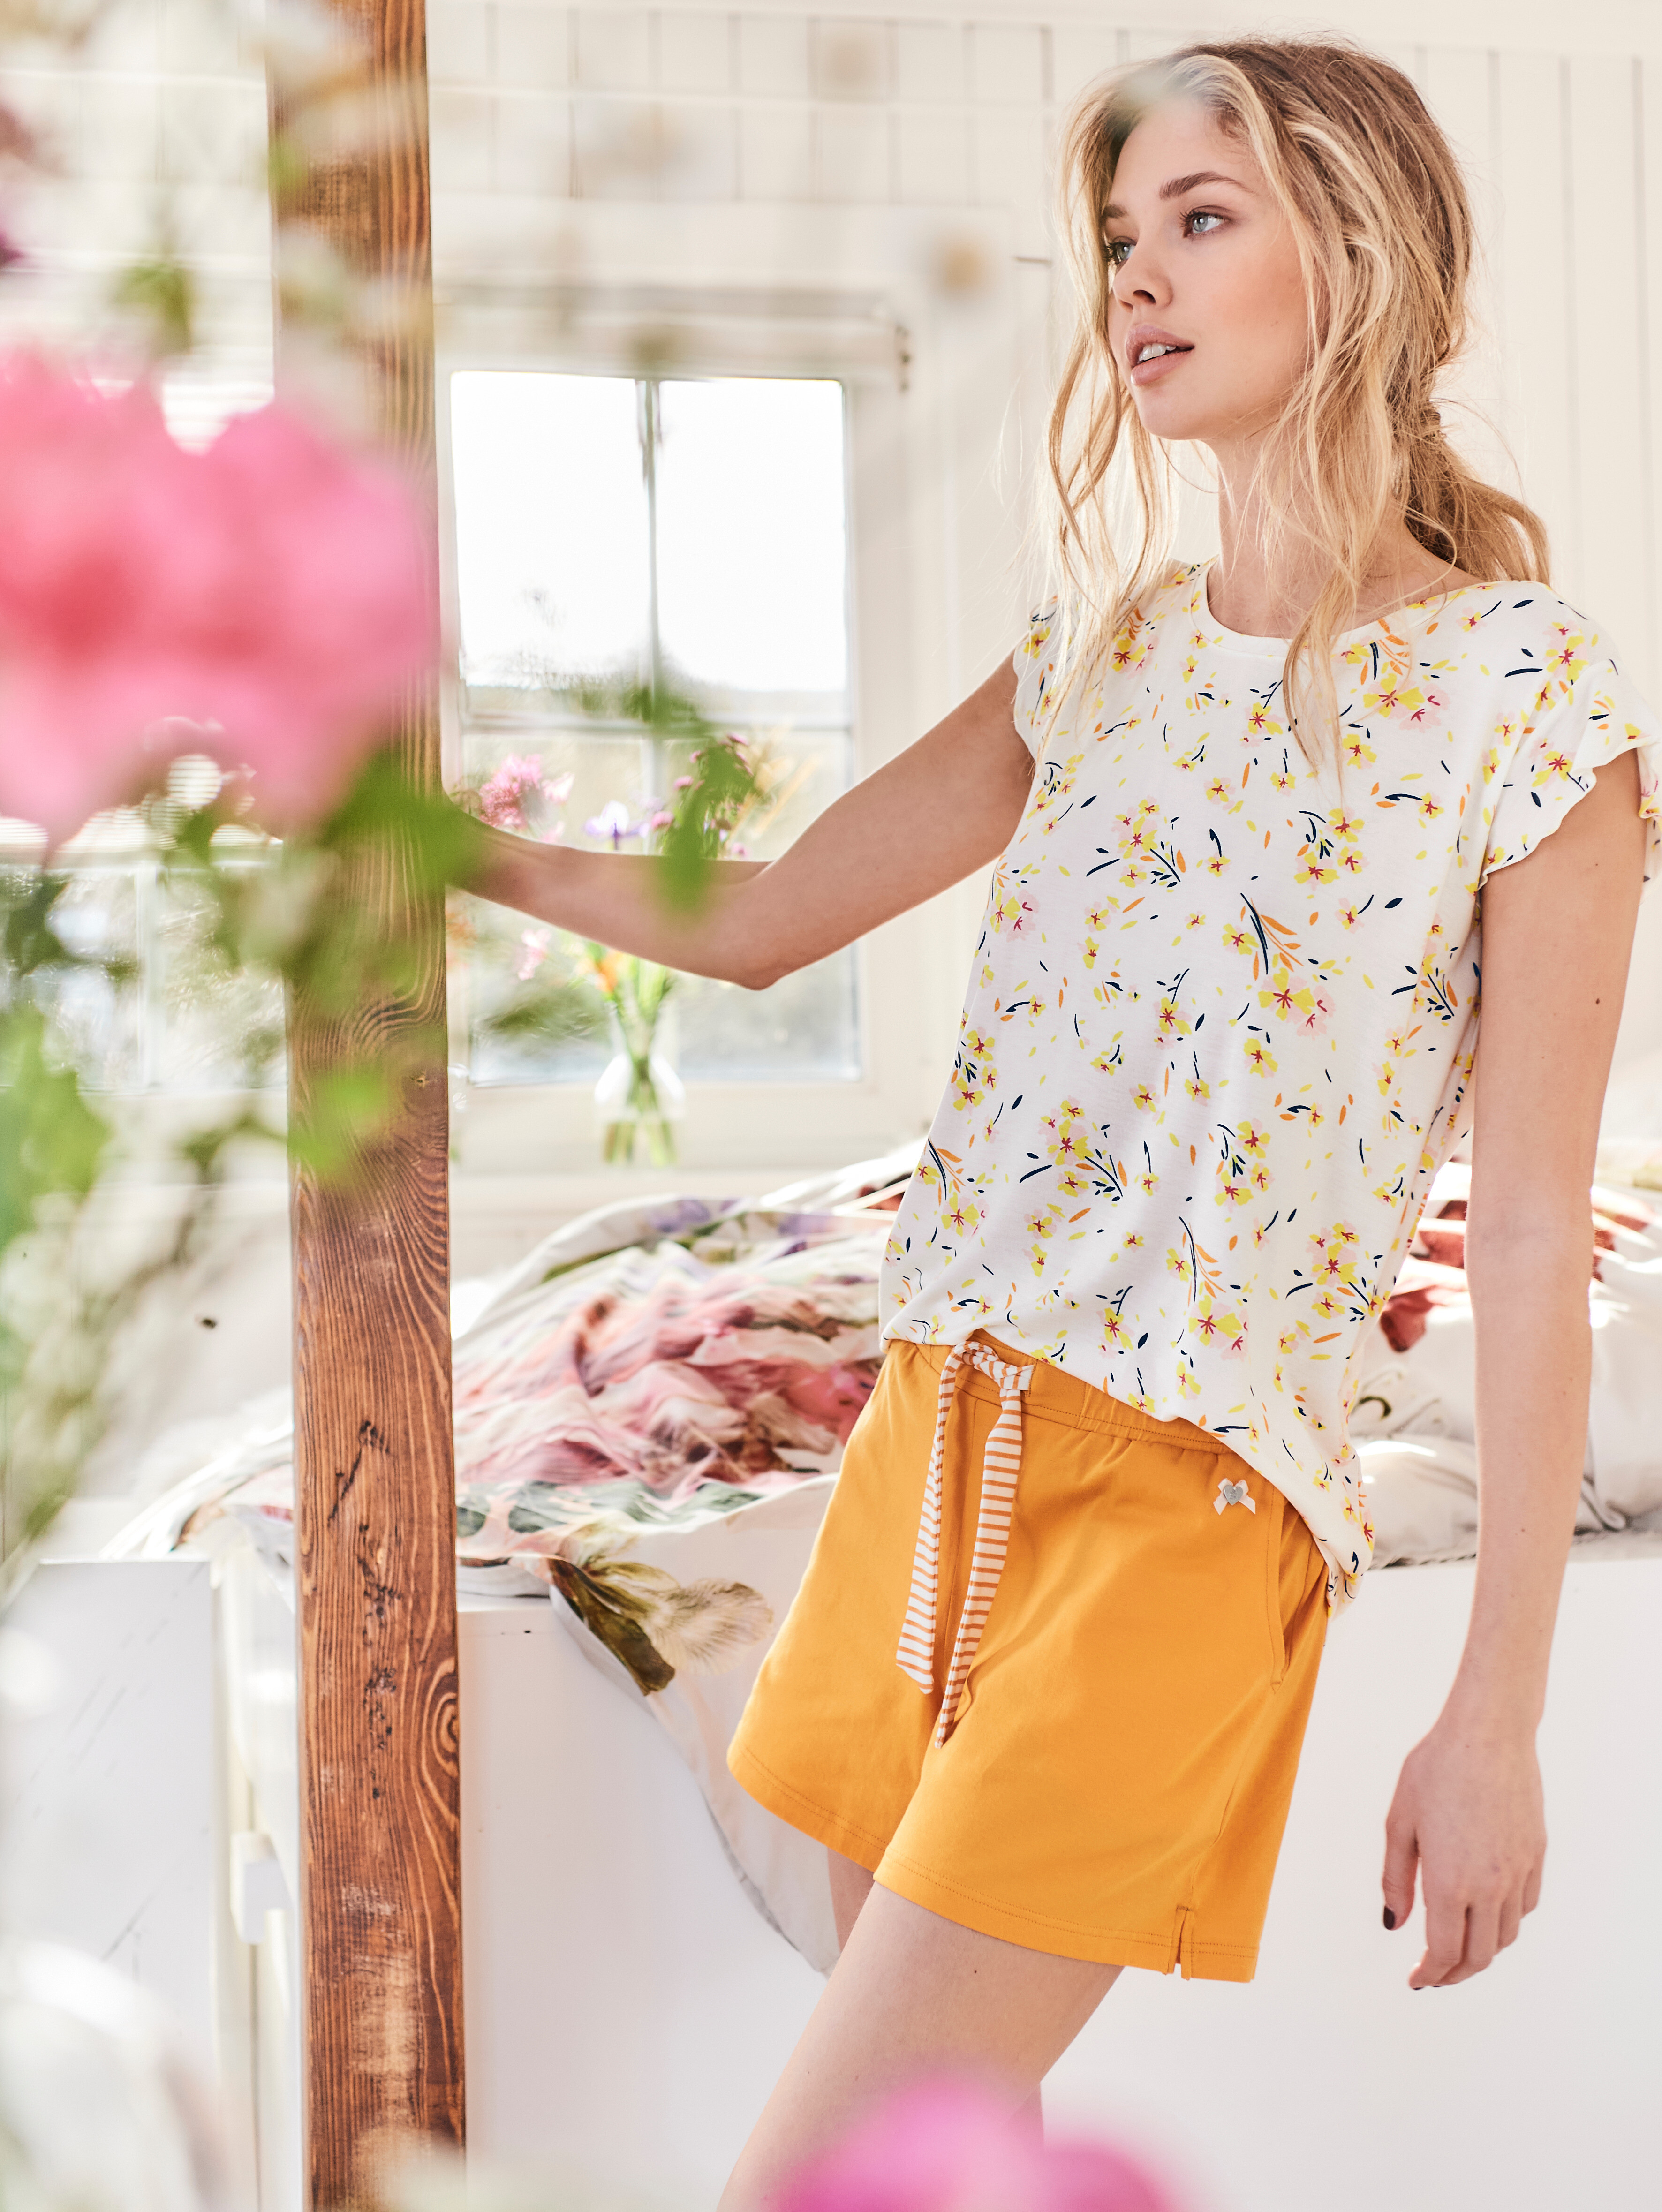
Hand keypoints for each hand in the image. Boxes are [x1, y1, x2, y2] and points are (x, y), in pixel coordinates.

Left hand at [1381, 1706, 1545, 1987]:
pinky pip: (1525, 1906)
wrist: (1488, 1734)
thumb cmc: (1436, 1769)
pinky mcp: (1536, 1856)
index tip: (1416, 1980)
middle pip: (1479, 1956)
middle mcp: (1490, 1887)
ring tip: (1458, 1948)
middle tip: (1434, 1974)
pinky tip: (1489, 1913)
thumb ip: (1396, 1879)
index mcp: (1451, 1883)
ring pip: (1505, 1935)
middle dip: (1455, 1974)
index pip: (1444, 1952)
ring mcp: (1518, 1873)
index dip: (1429, 1974)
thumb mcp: (1400, 1822)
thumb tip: (1394, 1923)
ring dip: (1482, 1952)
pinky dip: (1507, 1922)